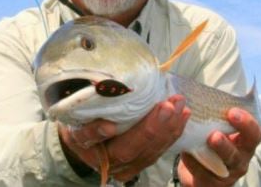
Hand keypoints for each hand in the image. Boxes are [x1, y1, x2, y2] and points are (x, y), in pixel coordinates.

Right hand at [59, 94, 189, 181]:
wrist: (85, 139)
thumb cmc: (81, 116)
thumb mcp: (77, 107)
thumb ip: (88, 101)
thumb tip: (101, 92)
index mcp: (83, 143)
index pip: (89, 139)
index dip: (98, 132)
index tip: (108, 126)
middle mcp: (104, 160)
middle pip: (127, 150)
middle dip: (150, 129)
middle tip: (167, 106)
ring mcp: (123, 167)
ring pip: (147, 153)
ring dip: (168, 130)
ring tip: (180, 107)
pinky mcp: (138, 164)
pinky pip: (157, 152)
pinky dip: (172, 134)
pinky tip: (183, 116)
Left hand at [178, 107, 260, 186]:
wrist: (202, 170)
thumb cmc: (211, 139)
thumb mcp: (217, 127)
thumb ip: (215, 113)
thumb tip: (196, 89)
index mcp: (244, 142)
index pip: (253, 134)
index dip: (246, 123)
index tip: (232, 112)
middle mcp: (239, 159)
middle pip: (237, 155)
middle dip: (226, 145)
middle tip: (214, 135)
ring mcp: (225, 173)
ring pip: (220, 168)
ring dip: (209, 157)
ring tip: (202, 145)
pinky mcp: (210, 183)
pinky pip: (201, 173)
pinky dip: (192, 162)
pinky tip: (185, 151)